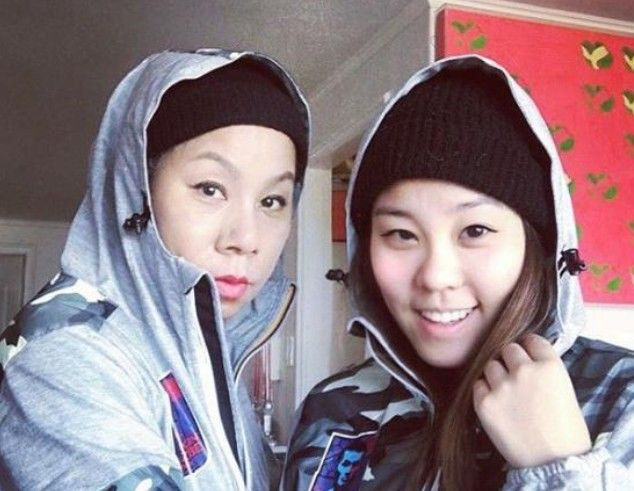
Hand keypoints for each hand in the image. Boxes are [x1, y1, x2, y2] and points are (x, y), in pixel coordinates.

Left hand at [473, 334, 590, 467]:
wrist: (553, 463)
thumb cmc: (565, 431)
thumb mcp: (564, 390)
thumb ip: (544, 370)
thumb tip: (526, 357)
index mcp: (550, 366)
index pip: (532, 340)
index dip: (529, 348)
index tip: (527, 355)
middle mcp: (525, 371)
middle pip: (508, 349)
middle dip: (511, 360)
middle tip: (515, 376)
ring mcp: (502, 386)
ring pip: (490, 365)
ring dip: (496, 375)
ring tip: (505, 392)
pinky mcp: (485, 402)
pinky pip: (478, 385)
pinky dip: (484, 391)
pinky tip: (496, 403)